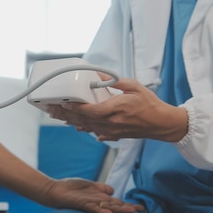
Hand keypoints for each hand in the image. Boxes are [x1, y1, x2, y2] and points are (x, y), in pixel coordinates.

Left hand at [37, 178, 143, 212]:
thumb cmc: (71, 189)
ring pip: (108, 208)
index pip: (117, 202)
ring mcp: (90, 204)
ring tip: (131, 212)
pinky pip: (94, 208)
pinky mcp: (82, 204)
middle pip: (116, 206)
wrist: (55, 191)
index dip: (129, 204)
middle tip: (142, 210)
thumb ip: (101, 188)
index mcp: (100, 198)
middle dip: (128, 208)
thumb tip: (113, 190)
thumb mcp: (89, 185)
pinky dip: (102, 211)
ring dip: (119, 210)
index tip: (142, 207)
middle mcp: (97, 203)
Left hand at [47, 76, 187, 141]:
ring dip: (71, 121)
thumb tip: (98, 77)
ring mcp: (111, 131)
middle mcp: (111, 123)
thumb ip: (114, 81)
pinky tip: (77, 126)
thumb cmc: (150, 104)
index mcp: (115, 110)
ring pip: (86, 127)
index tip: (63, 102)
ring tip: (58, 116)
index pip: (89, 111)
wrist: (161, 124)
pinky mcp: (114, 135)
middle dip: (65, 115)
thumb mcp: (133, 87)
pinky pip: (95, 132)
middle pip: (83, 120)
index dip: (74, 108)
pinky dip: (84, 128)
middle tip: (51, 109)